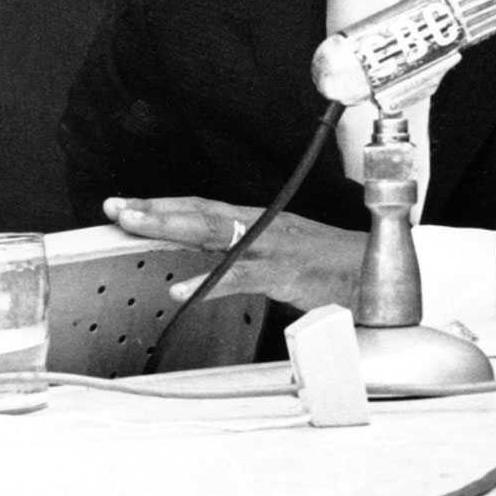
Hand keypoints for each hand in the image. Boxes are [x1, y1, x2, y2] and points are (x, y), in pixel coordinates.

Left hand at [106, 196, 367, 313]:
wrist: (380, 274)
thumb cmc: (338, 269)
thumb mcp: (286, 259)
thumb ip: (250, 260)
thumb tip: (214, 267)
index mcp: (262, 222)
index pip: (204, 208)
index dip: (165, 206)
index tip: (127, 205)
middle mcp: (264, 226)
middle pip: (201, 212)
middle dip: (155, 209)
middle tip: (116, 206)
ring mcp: (273, 247)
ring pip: (213, 233)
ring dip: (170, 227)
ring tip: (133, 225)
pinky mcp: (284, 273)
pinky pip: (239, 277)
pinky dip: (207, 283)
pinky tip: (180, 290)